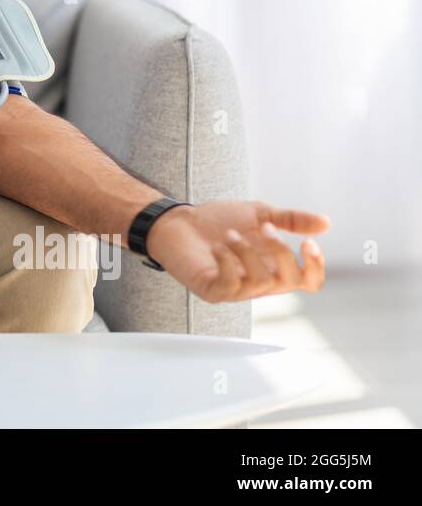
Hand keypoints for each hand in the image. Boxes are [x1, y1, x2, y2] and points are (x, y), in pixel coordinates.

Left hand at [142, 200, 329, 302]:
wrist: (178, 222)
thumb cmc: (218, 221)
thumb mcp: (260, 214)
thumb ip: (291, 220)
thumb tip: (326, 223)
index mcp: (275, 266)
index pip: (309, 281)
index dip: (316, 266)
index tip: (308, 242)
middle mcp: (261, 283)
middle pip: (290, 280)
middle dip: (280, 251)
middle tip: (265, 228)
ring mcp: (238, 290)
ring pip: (260, 281)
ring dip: (247, 252)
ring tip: (229, 235)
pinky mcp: (214, 291)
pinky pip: (231, 285)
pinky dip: (227, 262)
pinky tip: (217, 247)